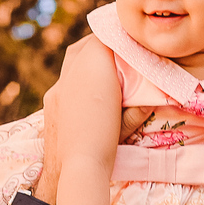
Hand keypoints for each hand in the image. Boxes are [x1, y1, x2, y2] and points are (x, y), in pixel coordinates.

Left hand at [39, 45, 153, 200]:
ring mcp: (58, 86)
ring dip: (87, 55)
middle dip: (102, 41)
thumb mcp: (130, 119)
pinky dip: (77, 73)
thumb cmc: (106, 144)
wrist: (74, 169)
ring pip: (72, 59)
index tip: (131, 38)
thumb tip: (153, 95)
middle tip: (119, 45)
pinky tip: (88, 85)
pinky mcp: (51, 100)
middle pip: (86, 44)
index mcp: (94, 70)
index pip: (105, 38)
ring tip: (104, 61)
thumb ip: (139, 102)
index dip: (118, 35)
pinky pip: (64, 77)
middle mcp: (72, 73)